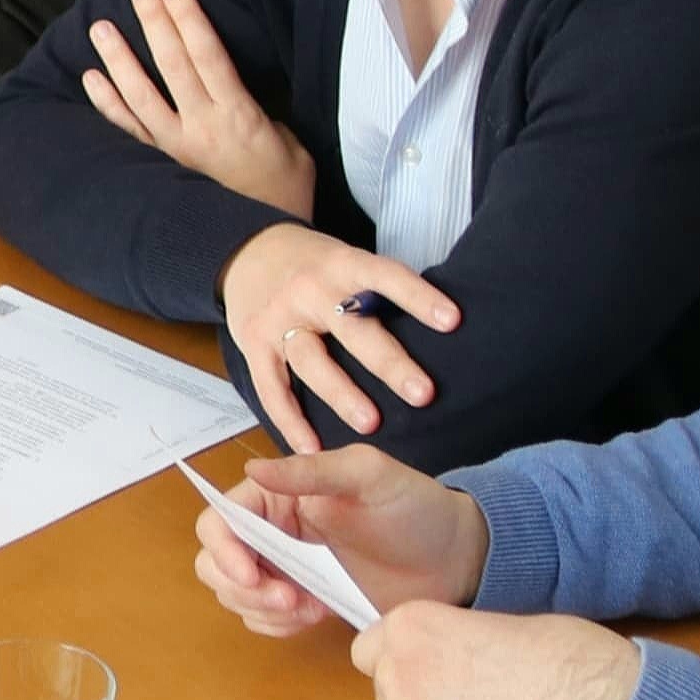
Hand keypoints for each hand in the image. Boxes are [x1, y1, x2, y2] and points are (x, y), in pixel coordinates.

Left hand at [79, 0, 316, 216]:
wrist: (263, 248)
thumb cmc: (284, 195)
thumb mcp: (291, 147)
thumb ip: (263, 116)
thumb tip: (240, 100)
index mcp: (239, 115)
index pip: (208, 54)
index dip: (188, 17)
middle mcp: (201, 126)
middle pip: (172, 63)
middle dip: (155, 21)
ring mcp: (175, 148)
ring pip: (140, 94)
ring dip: (119, 58)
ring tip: (101, 26)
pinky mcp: (160, 167)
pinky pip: (128, 132)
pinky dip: (107, 104)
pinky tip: (91, 79)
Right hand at [192, 442, 488, 631]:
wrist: (456, 558)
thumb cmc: (416, 507)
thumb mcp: (369, 476)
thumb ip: (311, 471)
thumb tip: (253, 469)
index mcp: (278, 495)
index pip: (221, 520)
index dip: (224, 550)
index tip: (252, 576)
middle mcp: (272, 530)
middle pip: (215, 563)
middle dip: (242, 588)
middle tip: (289, 601)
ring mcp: (285, 568)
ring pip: (235, 595)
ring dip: (261, 610)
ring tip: (308, 609)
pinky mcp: (302, 601)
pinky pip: (264, 619)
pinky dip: (277, 625)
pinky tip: (315, 616)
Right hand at [218, 221, 461, 453]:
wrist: (247, 252)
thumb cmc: (314, 265)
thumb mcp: (344, 259)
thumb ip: (375, 290)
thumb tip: (438, 332)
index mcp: (340, 264)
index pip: (384, 276)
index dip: (417, 297)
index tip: (451, 321)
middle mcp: (308, 289)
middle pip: (352, 329)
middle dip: (389, 363)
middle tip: (423, 394)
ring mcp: (277, 318)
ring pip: (312, 362)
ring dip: (342, 395)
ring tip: (373, 425)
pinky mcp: (252, 343)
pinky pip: (272, 387)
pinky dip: (290, 420)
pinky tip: (312, 447)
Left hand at [355, 604, 640, 699]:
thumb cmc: (570, 660)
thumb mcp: (497, 624)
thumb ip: (452, 644)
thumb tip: (442, 664)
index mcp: (412, 629)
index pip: (372, 650)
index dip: (405, 660)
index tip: (433, 668)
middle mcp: (398, 677)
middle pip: (389, 694)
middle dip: (421, 697)